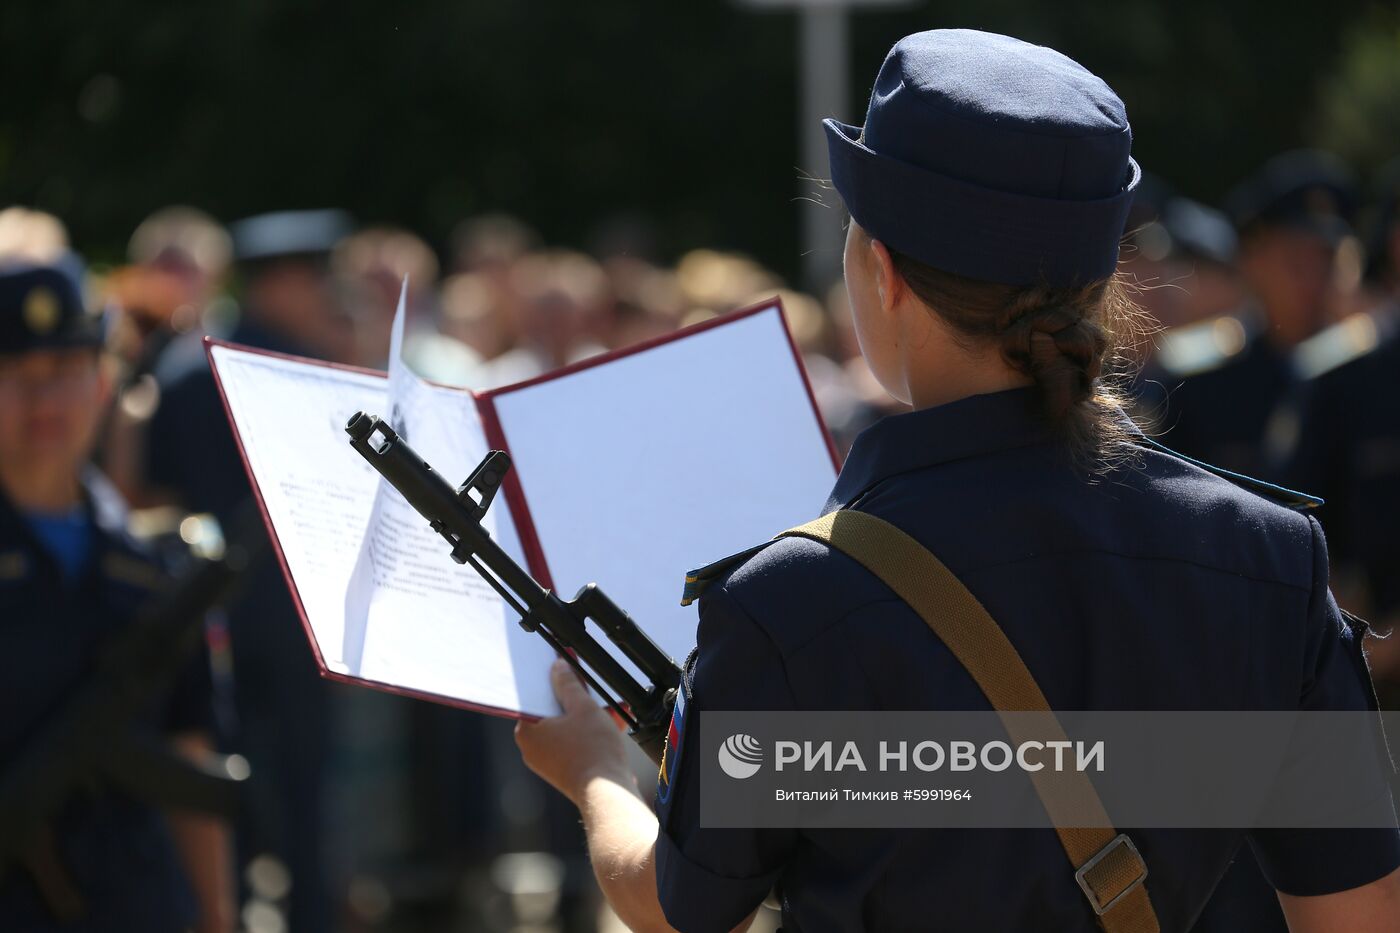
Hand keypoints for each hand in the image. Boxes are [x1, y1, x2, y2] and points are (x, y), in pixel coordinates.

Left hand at [515, 658, 634, 805]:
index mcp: (526, 731)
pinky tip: (613, 724)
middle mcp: (532, 748)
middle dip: (577, 700)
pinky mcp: (565, 771)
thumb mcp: (583, 707)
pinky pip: (575, 744)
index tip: (563, 669)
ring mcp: (548, 762)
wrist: (607, 794)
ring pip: (567, 728)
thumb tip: (559, 667)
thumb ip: (568, 683)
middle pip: (553, 712)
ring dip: (588, 716)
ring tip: (611, 709)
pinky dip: (590, 734)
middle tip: (590, 688)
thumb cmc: (592, 751)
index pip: (534, 696)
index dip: (552, 680)